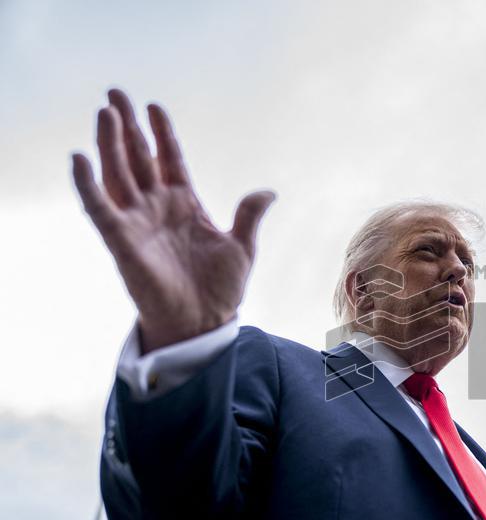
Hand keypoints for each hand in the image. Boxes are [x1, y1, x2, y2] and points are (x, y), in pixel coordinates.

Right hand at [71, 89, 275, 352]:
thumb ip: (249, 215)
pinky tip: (80, 158)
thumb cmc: (221, 289)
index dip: (162, 133)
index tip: (154, 106)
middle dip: (127, 126)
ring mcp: (138, 222)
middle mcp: (158, 208)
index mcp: (185, 204)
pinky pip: (99, 208)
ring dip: (109, 143)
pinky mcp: (121, 241)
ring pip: (118, 173)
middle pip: (138, 157)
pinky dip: (88, 184)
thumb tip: (269, 191)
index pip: (170, 159)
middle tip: (115, 93)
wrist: (205, 323)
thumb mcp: (242, 247)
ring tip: (105, 112)